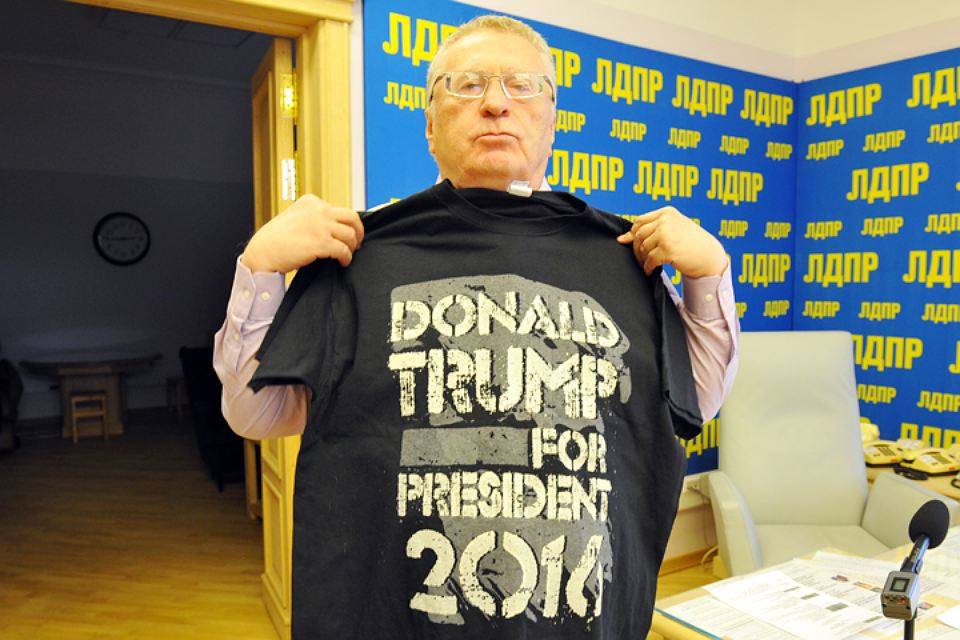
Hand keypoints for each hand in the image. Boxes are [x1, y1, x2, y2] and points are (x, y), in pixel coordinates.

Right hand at [240, 194, 363, 272]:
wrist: (263, 251)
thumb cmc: (277, 238)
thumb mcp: (296, 216)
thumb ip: (314, 216)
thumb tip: (334, 227)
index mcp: (311, 201)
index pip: (340, 209)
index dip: (347, 223)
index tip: (348, 233)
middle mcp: (318, 210)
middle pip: (352, 217)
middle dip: (358, 231)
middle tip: (357, 243)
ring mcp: (320, 226)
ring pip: (350, 234)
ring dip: (352, 247)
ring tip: (347, 254)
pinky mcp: (321, 243)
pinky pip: (344, 250)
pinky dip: (346, 257)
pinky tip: (342, 262)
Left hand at [616, 206, 726, 277]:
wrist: (709, 255)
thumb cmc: (691, 243)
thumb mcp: (673, 229)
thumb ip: (650, 230)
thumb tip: (621, 238)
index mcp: (667, 212)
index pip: (640, 221)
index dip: (633, 234)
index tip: (631, 244)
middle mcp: (666, 221)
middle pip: (639, 235)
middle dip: (637, 248)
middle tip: (640, 259)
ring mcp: (666, 234)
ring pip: (643, 248)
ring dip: (643, 259)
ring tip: (648, 264)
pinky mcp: (668, 250)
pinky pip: (650, 260)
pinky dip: (648, 267)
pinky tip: (650, 270)